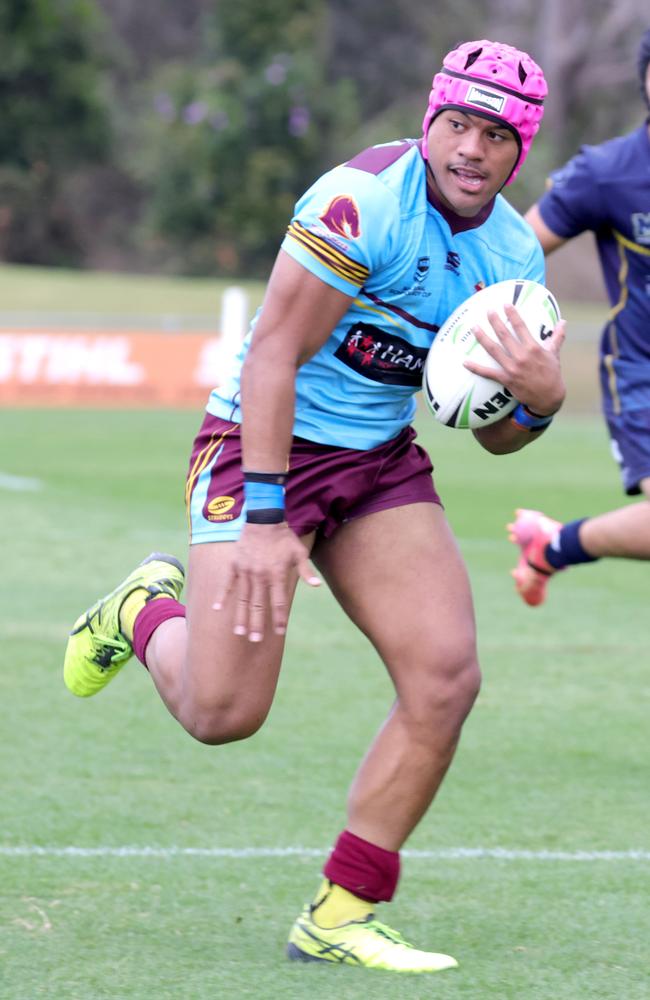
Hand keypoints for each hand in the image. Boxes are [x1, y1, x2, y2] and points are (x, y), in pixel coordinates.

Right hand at [212, 522, 319, 641]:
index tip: (280, 632)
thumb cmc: (284, 537)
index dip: (280, 618)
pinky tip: (217, 610)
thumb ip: (306, 570)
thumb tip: (317, 586)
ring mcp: (245, 571)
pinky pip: (227, 583)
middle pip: (259, 605)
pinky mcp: (235, 564)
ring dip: (241, 617)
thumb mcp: (299, 552)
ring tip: (239, 633)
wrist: (264, 518)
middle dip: (258, 624)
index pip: (279, 602)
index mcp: (277, 574)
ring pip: (242, 598)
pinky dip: (222, 596)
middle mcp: (260, 575)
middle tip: (255, 640)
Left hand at [464, 304, 566, 415]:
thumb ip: (557, 337)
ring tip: (474, 328)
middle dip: (495, 321)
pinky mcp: (506, 380)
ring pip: (494, 350)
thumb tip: (563, 321)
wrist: (548, 398)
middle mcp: (522, 356)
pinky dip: (476, 368)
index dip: (513, 314)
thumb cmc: (552, 374)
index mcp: (534, 348)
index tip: (505, 304)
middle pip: (504, 335)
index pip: (521, 327)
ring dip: (483, 338)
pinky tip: (465, 362)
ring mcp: (513, 368)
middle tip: (488, 311)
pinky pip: (488, 373)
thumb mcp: (555, 354)